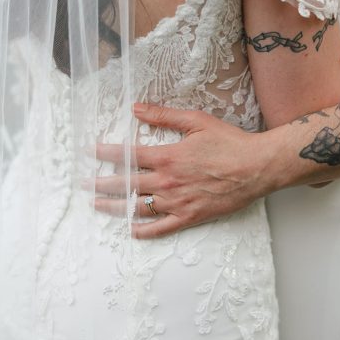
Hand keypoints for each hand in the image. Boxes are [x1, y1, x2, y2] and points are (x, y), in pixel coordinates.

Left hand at [91, 104, 276, 238]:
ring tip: (97, 205)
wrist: (256, 167)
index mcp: (167, 156)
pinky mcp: (189, 217)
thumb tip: (136, 108)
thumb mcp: (196, 121)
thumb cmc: (229, 142)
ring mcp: (177, 202)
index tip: (89, 152)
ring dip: (114, 206)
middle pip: (126, 183)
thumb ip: (164, 115)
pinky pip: (161, 228)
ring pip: (137, 207)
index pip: (127, 155)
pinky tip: (131, 231)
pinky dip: (144, 230)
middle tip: (83, 184)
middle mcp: (167, 181)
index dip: (105, 153)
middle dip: (101, 183)